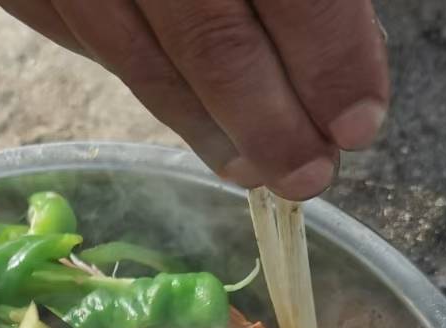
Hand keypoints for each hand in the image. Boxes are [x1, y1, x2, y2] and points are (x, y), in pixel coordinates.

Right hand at [0, 0, 388, 199]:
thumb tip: (344, 49)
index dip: (329, 57)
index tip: (360, 120)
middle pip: (211, 35)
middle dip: (269, 120)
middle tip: (309, 174)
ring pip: (141, 56)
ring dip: (207, 127)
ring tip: (256, 170)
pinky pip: (85, 40)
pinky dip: (147, 87)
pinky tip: (195, 123)